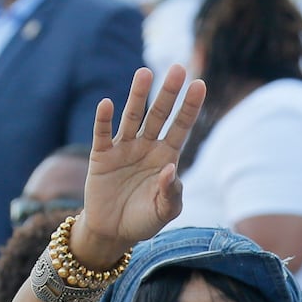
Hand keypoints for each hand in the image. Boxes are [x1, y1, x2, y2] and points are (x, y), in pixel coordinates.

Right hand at [71, 66, 205, 267]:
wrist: (113, 232)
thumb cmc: (144, 219)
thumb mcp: (164, 210)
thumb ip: (170, 192)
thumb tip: (170, 169)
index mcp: (167, 157)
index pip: (181, 127)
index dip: (190, 107)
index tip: (200, 84)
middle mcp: (146, 147)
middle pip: (159, 115)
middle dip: (168, 93)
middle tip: (177, 68)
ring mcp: (123, 149)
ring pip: (132, 117)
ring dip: (137, 96)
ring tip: (144, 73)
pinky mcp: (101, 156)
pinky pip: (102, 135)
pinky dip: (103, 120)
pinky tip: (107, 104)